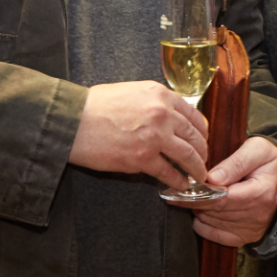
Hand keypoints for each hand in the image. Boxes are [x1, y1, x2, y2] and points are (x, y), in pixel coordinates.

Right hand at [69, 81, 208, 189]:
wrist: (73, 120)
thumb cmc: (96, 105)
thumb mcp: (133, 92)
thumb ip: (155, 102)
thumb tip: (169, 118)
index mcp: (161, 95)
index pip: (194, 114)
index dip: (202, 130)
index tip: (202, 139)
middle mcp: (163, 114)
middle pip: (196, 136)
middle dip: (203, 151)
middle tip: (202, 160)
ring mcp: (155, 137)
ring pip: (188, 155)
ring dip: (197, 168)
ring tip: (198, 175)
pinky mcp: (143, 158)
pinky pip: (169, 172)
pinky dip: (178, 180)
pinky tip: (180, 184)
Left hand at [183, 136, 276, 246]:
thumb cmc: (267, 161)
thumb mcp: (257, 149)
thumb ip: (235, 162)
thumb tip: (212, 178)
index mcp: (261, 193)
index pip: (222, 199)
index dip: (200, 194)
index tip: (186, 186)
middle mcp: (258, 216)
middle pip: (215, 212)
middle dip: (196, 200)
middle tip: (186, 189)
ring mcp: (251, 230)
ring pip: (211, 223)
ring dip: (199, 211)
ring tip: (199, 196)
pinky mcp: (245, 238)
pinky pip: (213, 235)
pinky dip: (203, 223)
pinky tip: (205, 210)